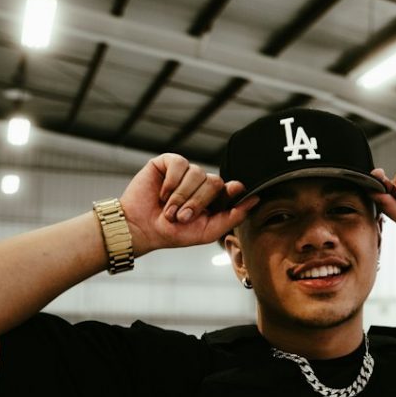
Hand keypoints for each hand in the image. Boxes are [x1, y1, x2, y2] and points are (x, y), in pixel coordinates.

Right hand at [120, 154, 258, 254]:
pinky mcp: (168, 163)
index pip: (231, 188)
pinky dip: (171, 182)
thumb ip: (231, 217)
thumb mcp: (206, 231)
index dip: (234, 190)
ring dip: (182, 196)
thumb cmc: (172, 233)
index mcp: (213, 199)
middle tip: (182, 216)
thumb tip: (255, 201)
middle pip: (214, 182)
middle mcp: (201, 183)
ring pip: (197, 173)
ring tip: (168, 210)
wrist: (141, 229)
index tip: (236, 190)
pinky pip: (180, 164)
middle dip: (197, 202)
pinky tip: (162, 194)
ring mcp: (185, 172)